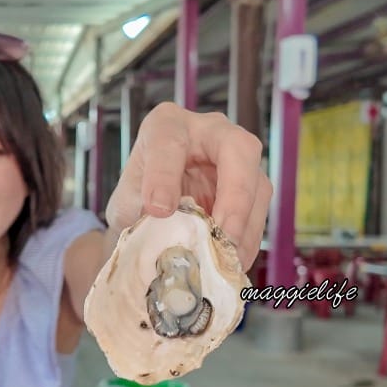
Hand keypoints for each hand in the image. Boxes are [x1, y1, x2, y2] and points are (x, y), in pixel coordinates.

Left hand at [104, 103, 271, 269]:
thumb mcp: (128, 199)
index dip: (164, 177)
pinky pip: (258, 210)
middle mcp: (208, 132)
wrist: (149, 208)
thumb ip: (141, 207)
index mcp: (166, 125)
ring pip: (257, 183)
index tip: (158, 211)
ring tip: (228, 259)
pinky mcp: (251, 186)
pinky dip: (248, 240)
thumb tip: (165, 222)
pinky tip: (234, 261)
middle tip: (223, 234)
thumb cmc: (138, 195)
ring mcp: (236, 158)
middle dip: (234, 194)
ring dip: (245, 226)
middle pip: (238, 148)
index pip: (169, 142)